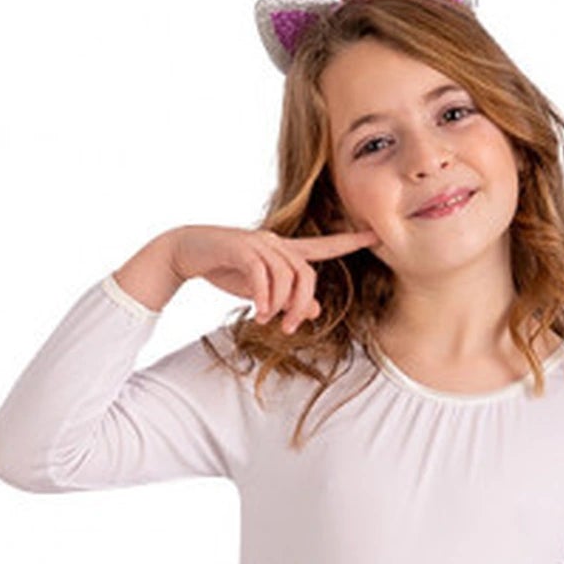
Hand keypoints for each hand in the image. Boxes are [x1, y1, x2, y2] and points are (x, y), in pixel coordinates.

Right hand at [166, 223, 378, 334]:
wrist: (186, 251)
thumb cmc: (226, 269)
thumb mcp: (261, 290)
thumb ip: (287, 299)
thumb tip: (316, 311)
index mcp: (284, 251)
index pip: (323, 246)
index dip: (350, 241)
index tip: (377, 235)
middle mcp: (276, 243)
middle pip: (306, 275)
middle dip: (301, 305)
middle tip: (290, 328)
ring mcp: (259, 243)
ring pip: (286, 277)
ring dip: (279, 305)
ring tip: (266, 320)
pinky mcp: (241, 248)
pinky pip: (262, 276)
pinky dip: (262, 298)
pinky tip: (257, 313)